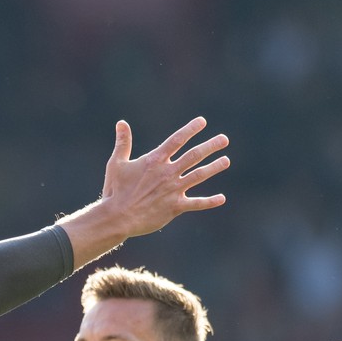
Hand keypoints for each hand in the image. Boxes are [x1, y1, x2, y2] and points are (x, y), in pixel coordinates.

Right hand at [97, 117, 229, 237]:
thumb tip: (121, 123)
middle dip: (211, 146)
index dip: (190, 130)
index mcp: (154, 161)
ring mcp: (173, 190)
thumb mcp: (116, 164)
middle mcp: (167, 173)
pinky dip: (210, 201)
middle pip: (194, 155)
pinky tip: (222, 198)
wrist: (117, 218)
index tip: (202, 122)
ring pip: (199, 175)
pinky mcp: (175, 207)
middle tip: (224, 139)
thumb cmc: (115, 191)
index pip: (177, 140)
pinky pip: (196, 203)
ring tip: (226, 160)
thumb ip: (123, 143)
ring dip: (214, 167)